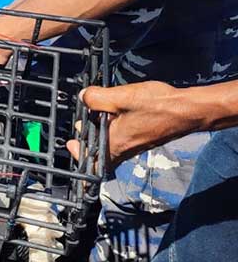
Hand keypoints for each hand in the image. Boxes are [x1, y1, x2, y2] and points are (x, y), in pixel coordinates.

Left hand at [66, 81, 195, 169]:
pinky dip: (113, 129)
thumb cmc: (158, 106)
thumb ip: (97, 98)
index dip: (81, 159)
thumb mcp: (120, 96)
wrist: (188, 110)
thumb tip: (83, 97)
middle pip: (99, 153)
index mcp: (116, 144)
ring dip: (100, 133)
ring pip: (111, 144)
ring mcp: (136, 144)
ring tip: (95, 115)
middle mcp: (125, 149)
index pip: (94, 164)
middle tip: (82, 124)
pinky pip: (122, 138)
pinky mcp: (143, 137)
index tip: (73, 145)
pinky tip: (113, 113)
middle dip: (88, 140)